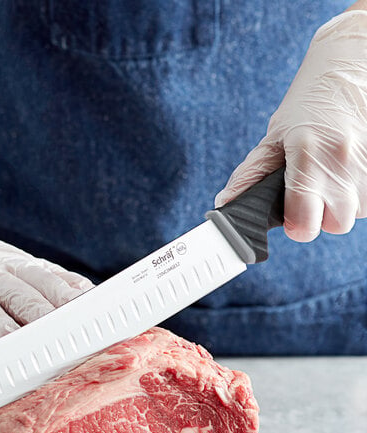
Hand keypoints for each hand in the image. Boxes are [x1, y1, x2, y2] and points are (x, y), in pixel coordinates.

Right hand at [0, 196, 93, 345]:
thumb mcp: (20, 264)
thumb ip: (54, 279)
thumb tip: (91, 294)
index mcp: (14, 266)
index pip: (43, 281)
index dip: (63, 297)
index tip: (83, 315)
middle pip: (15, 292)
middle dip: (36, 311)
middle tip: (54, 333)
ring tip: (9, 335)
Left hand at [215, 10, 366, 241]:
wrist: (354, 61)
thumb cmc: (310, 100)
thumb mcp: (274, 135)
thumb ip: (251, 174)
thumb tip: (226, 203)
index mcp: (308, 156)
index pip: (305, 225)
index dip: (296, 224)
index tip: (293, 213)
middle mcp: (342, 162)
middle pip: (336, 225)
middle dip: (322, 216)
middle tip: (312, 192)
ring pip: (357, 212)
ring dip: (342, 201)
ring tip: (331, 174)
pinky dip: (359, 189)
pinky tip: (348, 168)